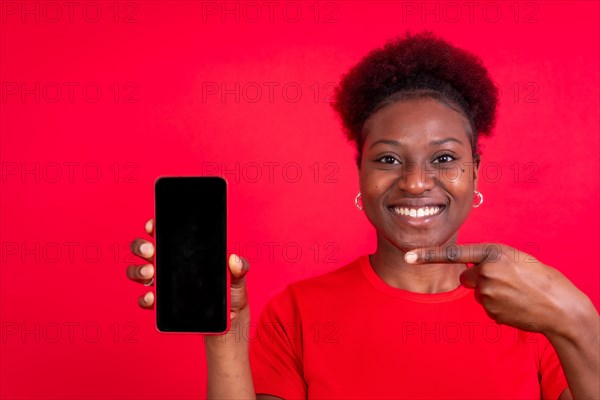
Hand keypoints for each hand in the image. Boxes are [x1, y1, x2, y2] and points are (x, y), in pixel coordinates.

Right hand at [127, 219, 250, 320]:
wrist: (229, 324)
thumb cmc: (231, 296)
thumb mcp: (237, 280)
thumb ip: (239, 269)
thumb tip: (234, 260)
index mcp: (186, 254)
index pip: (165, 234)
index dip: (154, 226)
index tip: (152, 225)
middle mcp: (169, 266)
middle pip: (144, 250)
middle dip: (141, 246)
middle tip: (151, 250)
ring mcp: (163, 285)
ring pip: (139, 272)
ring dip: (138, 270)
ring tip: (151, 273)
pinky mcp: (162, 306)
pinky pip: (145, 299)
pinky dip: (145, 298)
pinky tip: (152, 297)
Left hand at [404, 243, 585, 335]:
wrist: (559, 305)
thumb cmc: (538, 276)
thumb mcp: (513, 257)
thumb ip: (487, 259)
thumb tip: (466, 272)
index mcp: (492, 252)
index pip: (454, 254)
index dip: (428, 255)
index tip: (408, 256)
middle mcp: (486, 272)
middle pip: (466, 276)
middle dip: (479, 278)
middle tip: (505, 280)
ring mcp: (487, 294)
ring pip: (477, 292)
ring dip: (490, 292)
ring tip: (514, 292)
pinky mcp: (490, 311)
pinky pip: (485, 306)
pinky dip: (497, 305)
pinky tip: (514, 304)